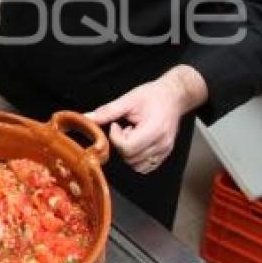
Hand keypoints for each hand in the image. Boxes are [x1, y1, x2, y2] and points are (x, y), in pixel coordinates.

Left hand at [85, 65, 206, 173]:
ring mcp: (164, 151)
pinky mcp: (164, 154)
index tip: (116, 125)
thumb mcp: (128, 99)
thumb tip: (87, 118)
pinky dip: (136, 158)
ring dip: (128, 152)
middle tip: (123, 128)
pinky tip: (138, 142)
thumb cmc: (153, 95)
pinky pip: (145, 166)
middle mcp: (162, 144)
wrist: (174, 96)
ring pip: (136, 165)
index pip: (127, 147)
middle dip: (120, 144)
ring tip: (132, 134)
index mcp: (154, 129)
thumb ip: (107, 111)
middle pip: (130, 158)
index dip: (116, 138)